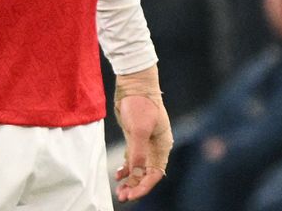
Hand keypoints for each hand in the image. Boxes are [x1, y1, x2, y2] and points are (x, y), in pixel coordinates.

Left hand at [114, 65, 172, 201]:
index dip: (144, 186)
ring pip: (139, 167)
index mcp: (162, 146)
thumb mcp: (139, 128)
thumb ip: (138, 151)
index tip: (131, 194)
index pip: (155, 173)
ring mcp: (145, 143)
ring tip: (120, 191)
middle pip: (147, 173)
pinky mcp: (135, 137)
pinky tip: (118, 175)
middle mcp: (156, 147)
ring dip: (131, 180)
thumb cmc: (140, 103)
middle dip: (136, 186)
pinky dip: (127, 168)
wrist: (134, 84)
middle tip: (122, 196)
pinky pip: (133, 158)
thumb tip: (136, 171)